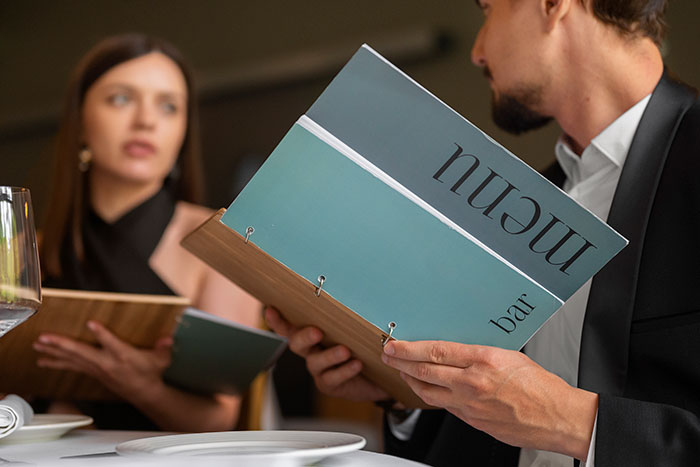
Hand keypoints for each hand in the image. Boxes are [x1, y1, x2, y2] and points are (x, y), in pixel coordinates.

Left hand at [33, 321, 172, 399]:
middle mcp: (107, 363)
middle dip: (61, 345)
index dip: (102, 334)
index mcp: (124, 356)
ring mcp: (98, 369)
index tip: (91, 324)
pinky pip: (72, 366)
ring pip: (72, 359)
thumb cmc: (151, 372)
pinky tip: (45, 360)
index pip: (112, 344)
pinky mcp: (93, 372)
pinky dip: (57, 362)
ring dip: (53, 352)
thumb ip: (164, 348)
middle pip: (81, 352)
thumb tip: (168, 339)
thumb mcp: (162, 359)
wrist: (145, 392)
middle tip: (44, 338)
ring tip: (38, 346)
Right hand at [265, 307, 389, 401]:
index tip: (271, 309)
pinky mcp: (329, 384)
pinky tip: (357, 364)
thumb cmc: (366, 344)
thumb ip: (355, 318)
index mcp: (314, 333)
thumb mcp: (360, 328)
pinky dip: (344, 370)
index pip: (291, 325)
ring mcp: (319, 369)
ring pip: (314, 362)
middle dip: (304, 336)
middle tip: (317, 331)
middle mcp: (312, 350)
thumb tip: (360, 302)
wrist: (381, 373)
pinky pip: (331, 378)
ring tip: (346, 351)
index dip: (278, 320)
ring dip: (329, 355)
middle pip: (296, 343)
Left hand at [381, 340, 597, 459]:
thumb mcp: (509, 355)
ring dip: (411, 380)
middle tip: (389, 355)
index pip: (435, 351)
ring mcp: (470, 405)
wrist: (557, 417)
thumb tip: (457, 351)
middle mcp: (472, 383)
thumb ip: (479, 353)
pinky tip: (428, 389)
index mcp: (483, 360)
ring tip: (402, 372)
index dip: (409, 348)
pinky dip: (432, 395)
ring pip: (428, 392)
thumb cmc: (540, 386)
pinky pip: (444, 406)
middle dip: (401, 362)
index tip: (395, 344)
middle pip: (425, 371)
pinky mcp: (472, 421)